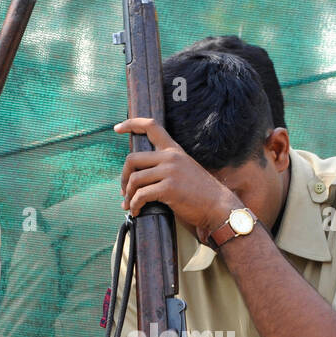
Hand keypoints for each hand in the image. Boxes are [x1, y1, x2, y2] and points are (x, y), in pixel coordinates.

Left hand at [115, 117, 239, 237]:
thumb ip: (166, 166)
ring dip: (128, 195)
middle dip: (124, 176)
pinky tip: (136, 212)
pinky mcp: (168, 188)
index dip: (131, 124)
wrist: (218, 207)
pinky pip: (141, 195)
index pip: (151, 126)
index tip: (118, 128)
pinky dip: (135, 205)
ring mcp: (169, 172)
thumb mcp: (185, 170)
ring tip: (129, 205)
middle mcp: (170, 157)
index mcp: (174, 150)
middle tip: (124, 190)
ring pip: (135, 179)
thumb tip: (142, 175)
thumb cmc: (200, 193)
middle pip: (132, 159)